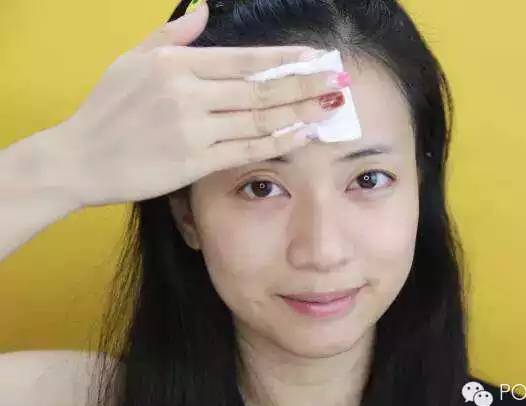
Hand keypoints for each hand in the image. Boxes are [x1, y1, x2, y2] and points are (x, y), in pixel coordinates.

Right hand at [56, 2, 344, 207]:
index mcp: (174, 64)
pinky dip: (276, 142)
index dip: (284, 60)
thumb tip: (204, 7)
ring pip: (257, 119)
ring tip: (328, 107)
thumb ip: (171, 34)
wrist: (79, 159)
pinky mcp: (192, 162)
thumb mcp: (131, 60)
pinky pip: (245, 150)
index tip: (315, 57)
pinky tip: (300, 136)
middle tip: (337, 80)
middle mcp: (186, 93)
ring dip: (298, 113)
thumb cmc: (106, 109)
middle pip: (259, 89)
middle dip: (303, 84)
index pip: (243, 59)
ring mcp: (191, 129)